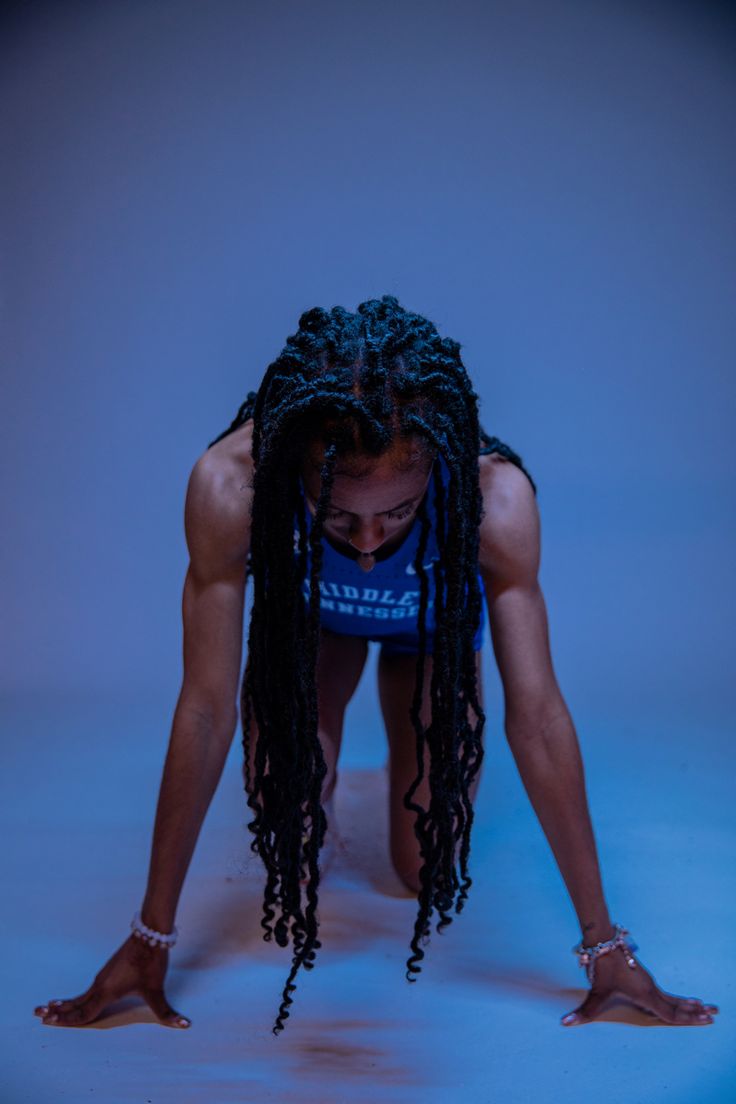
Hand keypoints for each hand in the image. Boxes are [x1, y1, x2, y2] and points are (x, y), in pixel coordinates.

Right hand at [33, 934, 190, 1028]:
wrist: (149, 933)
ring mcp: (103, 976)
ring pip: (80, 994)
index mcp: (108, 992)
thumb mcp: (158, 990)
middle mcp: (101, 985)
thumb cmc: (151, 961)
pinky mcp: (109, 970)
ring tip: (48, 1006)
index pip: (85, 1012)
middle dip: (58, 1011)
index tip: (49, 1022)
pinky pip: (87, 988)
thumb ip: (167, 1012)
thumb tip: (184, 1025)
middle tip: (38, 1014)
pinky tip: (74, 998)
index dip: (68, 1020)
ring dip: (64, 1002)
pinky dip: (75, 995)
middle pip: (76, 1003)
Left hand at [561, 943, 718, 1026]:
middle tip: (714, 1015)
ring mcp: (647, 981)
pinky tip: (680, 1000)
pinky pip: (664, 991)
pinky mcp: (642, 975)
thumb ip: (584, 1012)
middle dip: (694, 1011)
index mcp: (644, 995)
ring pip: (672, 996)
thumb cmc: (601, 966)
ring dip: (688, 1003)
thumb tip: (565, 1023)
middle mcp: (650, 988)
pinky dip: (677, 997)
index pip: (669, 1012)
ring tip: (704, 1006)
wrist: (603, 940)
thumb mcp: (594, 992)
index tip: (705, 1019)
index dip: (687, 1018)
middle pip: (676, 1004)